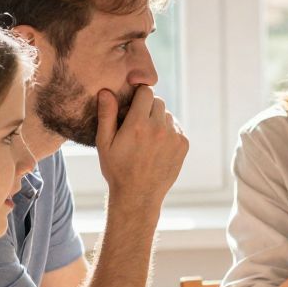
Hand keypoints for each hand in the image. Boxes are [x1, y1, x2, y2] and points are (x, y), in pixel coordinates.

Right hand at [96, 85, 188, 206]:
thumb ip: (106, 115)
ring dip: (158, 120)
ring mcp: (173, 137)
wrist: (138, 195)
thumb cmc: (117, 169)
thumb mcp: (104, 143)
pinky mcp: (183, 145)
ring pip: (168, 115)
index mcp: (138, 124)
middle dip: (147, 107)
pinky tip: (156, 146)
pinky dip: (168, 132)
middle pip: (158, 101)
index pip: (146, 91)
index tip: (132, 105)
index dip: (138, 96)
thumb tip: (106, 91)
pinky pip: (176, 128)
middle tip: (137, 123)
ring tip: (146, 137)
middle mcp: (159, 128)